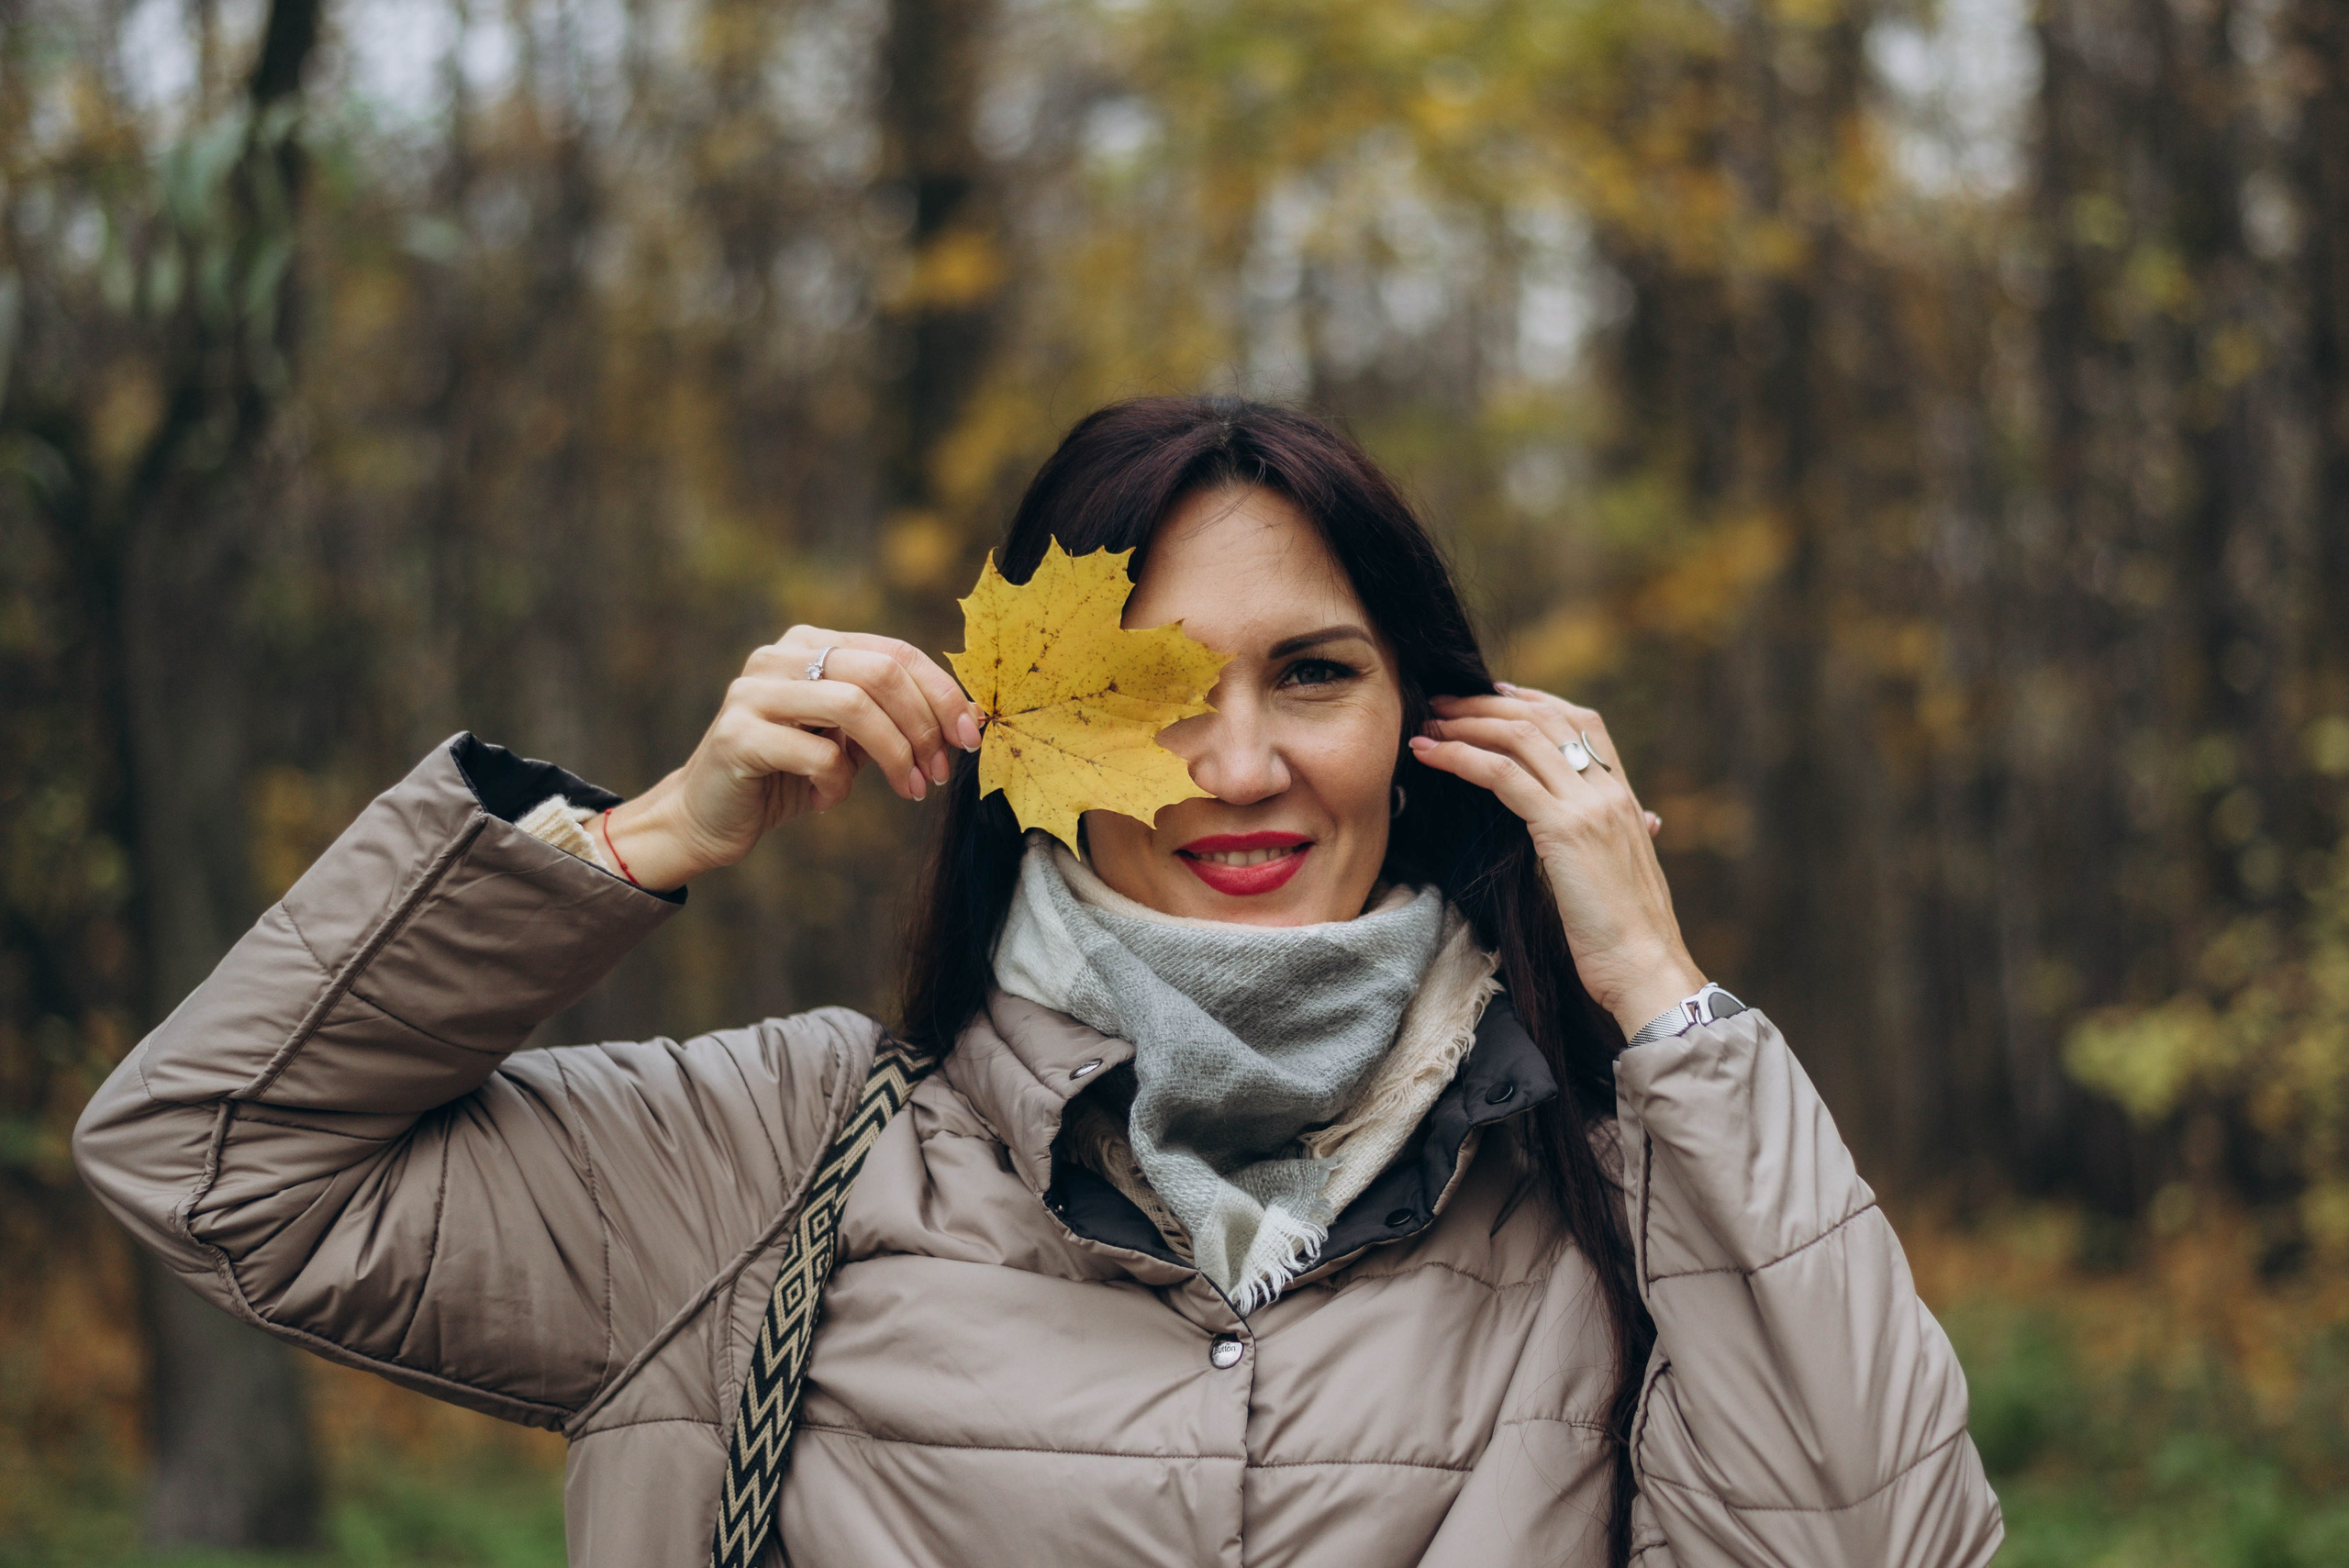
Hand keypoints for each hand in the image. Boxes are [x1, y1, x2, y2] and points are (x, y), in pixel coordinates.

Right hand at [604, 629, 983, 891]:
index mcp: (811, 646)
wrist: (707, 816)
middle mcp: (779, 656)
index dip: (943, 693)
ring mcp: (754, 692)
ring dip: (895, 755)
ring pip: (853, 705)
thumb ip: (893, 720)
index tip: (970, 737)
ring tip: (907, 790)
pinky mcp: (738, 736)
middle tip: (939, 774)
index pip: (894, 652)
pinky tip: (828, 800)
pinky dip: (838, 783)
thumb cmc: (787, 775)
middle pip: (880, 672)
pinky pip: (817, 754)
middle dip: (924, 726)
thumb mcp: (848, 741)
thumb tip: (967, 718)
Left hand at [1408, 683, 1702, 1036]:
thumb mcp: (1622, 875)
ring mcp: (1589, 806)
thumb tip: (1638, 824)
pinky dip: (1460, 756)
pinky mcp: (1563, 829)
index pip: (1583, 721)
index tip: (1494, 693)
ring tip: (1429, 722)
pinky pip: (1503, 775)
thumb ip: (1617, 840)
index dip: (1535, 699)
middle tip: (1445, 701)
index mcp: (1625, 798)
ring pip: (1521, 737)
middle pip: (1545, 717)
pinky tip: (1430, 753)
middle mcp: (1610, 791)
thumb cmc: (1630, 937)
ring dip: (1467, 722)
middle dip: (1489, 703)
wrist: (1648, 969)